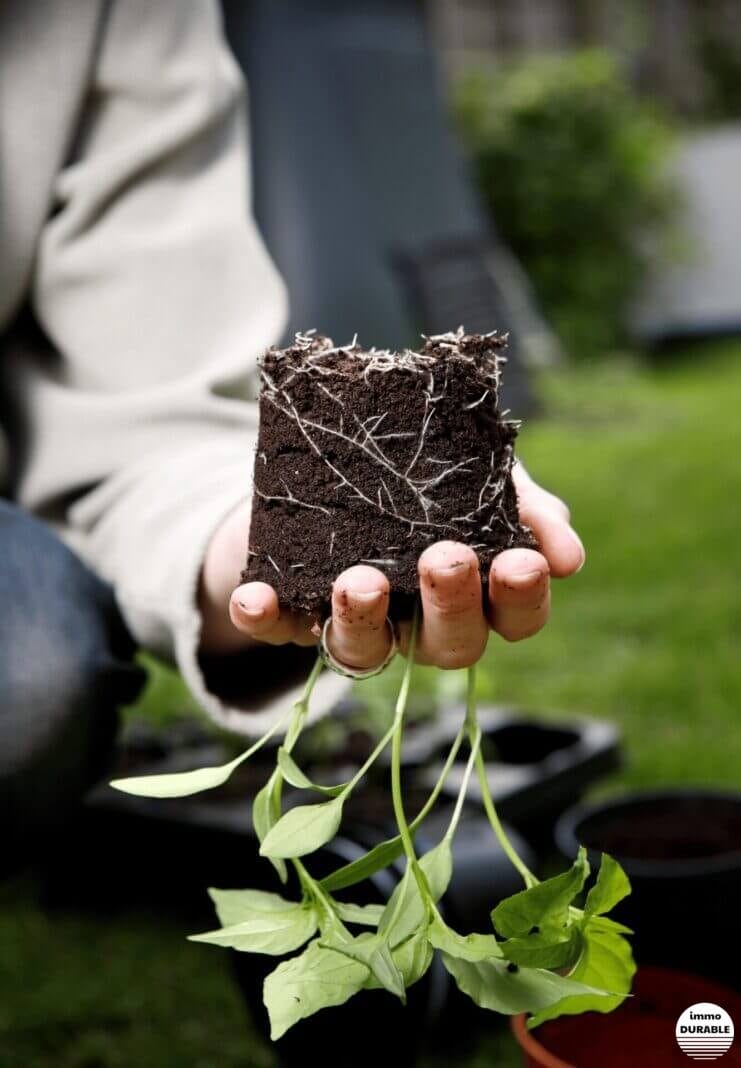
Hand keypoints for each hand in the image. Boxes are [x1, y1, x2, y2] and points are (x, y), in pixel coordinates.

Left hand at [199, 465, 583, 669]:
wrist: (336, 461)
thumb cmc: (427, 479)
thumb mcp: (482, 477)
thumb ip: (527, 505)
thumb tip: (568, 553)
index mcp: (475, 595)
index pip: (513, 617)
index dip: (522, 599)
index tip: (522, 562)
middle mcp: (420, 624)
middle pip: (447, 645)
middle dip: (449, 607)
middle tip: (444, 560)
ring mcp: (357, 625)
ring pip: (365, 651)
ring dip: (363, 621)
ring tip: (359, 582)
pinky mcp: (294, 614)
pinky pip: (279, 628)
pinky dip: (266, 616)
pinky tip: (254, 597)